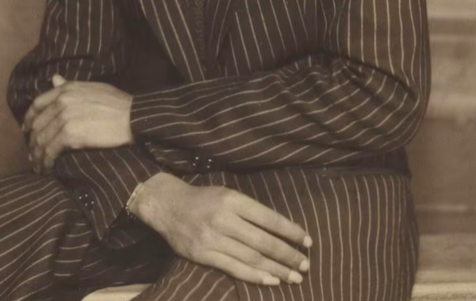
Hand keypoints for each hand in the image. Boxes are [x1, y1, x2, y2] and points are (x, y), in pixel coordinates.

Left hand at [23, 75, 133, 172]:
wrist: (132, 116)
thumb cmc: (117, 103)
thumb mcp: (92, 88)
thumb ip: (70, 85)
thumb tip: (54, 78)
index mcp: (67, 89)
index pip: (38, 103)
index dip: (29, 119)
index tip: (27, 131)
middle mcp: (62, 101)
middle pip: (37, 124)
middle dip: (32, 142)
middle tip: (33, 154)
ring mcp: (64, 117)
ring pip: (41, 139)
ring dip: (37, 155)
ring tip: (39, 165)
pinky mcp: (70, 135)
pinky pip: (50, 151)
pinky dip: (45, 162)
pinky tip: (47, 168)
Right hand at [129, 172, 311, 285]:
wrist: (168, 206)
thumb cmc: (203, 199)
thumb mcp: (227, 194)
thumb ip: (249, 210)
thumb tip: (280, 230)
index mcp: (233, 200)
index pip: (268, 218)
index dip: (290, 231)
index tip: (307, 241)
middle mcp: (224, 219)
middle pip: (263, 241)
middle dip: (288, 255)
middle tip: (306, 264)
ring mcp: (213, 238)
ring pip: (252, 258)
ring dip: (277, 269)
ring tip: (295, 276)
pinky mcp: (204, 255)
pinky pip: (234, 269)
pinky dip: (255, 276)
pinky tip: (271, 281)